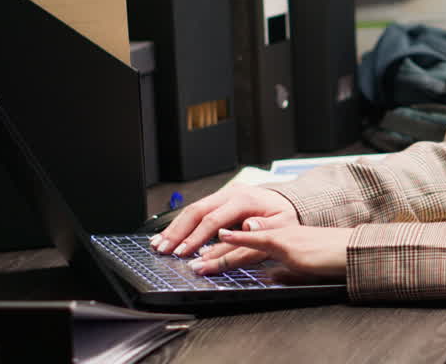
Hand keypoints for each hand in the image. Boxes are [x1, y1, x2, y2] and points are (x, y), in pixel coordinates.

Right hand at [151, 184, 298, 257]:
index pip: (214, 219)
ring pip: (192, 209)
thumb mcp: (282, 225)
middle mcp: (230, 193)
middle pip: (197, 211)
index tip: (184, 252)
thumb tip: (248, 228)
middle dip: (178, 232)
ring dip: (174, 228)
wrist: (286, 201)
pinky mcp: (218, 199)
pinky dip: (180, 224)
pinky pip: (196, 210)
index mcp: (244, 199)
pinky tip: (168, 235)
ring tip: (159, 244)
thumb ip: (264, 229)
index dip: (196, 237)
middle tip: (164, 249)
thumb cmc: (284, 216)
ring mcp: (223, 194)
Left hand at [189, 225, 352, 279]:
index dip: (223, 251)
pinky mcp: (288, 244)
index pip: (246, 244)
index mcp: (280, 239)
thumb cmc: (331, 258)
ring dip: (218, 252)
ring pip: (243, 243)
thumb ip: (285, 267)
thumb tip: (272, 275)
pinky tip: (226, 234)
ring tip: (197, 262)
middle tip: (190, 260)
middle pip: (239, 242)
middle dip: (213, 252)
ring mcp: (281, 237)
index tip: (204, 258)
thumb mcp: (302, 264)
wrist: (351, 251)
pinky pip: (259, 240)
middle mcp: (277, 234)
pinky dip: (241, 237)